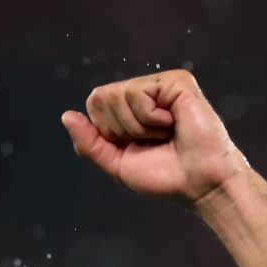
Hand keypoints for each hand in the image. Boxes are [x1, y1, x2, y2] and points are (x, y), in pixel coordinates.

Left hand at [61, 69, 246, 207]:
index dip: (107, 131)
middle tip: (153, 140)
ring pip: (118, 95)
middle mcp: (144, 92)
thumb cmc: (166, 177)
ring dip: (138, 126)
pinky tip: (173, 124)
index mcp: (130, 110)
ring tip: (165, 134)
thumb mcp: (117, 164)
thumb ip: (90, 143)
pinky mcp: (176, 81)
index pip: (94, 104)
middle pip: (101, 97)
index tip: (135, 146)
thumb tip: (66, 116)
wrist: (199, 184)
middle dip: (121, 129)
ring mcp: (160, 84)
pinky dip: (151, 119)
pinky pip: (138, 94)